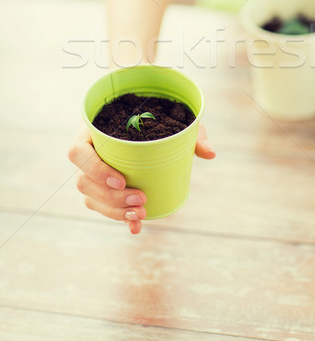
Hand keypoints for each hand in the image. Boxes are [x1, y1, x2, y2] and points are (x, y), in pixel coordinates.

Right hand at [68, 121, 214, 234]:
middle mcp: (86, 152)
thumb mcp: (172, 119)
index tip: (122, 179)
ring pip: (90, 197)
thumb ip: (192, 132)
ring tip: (140, 213)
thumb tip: (210, 153)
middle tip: (141, 200)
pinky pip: (101, 206)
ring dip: (113, 210)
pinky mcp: (100, 186)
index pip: (78, 152)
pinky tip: (135, 226)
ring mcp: (90, 171)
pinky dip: (118, 217)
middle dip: (111, 197)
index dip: (95, 169)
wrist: (144, 118)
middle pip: (83, 181)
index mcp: (91, 130)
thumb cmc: (153, 114)